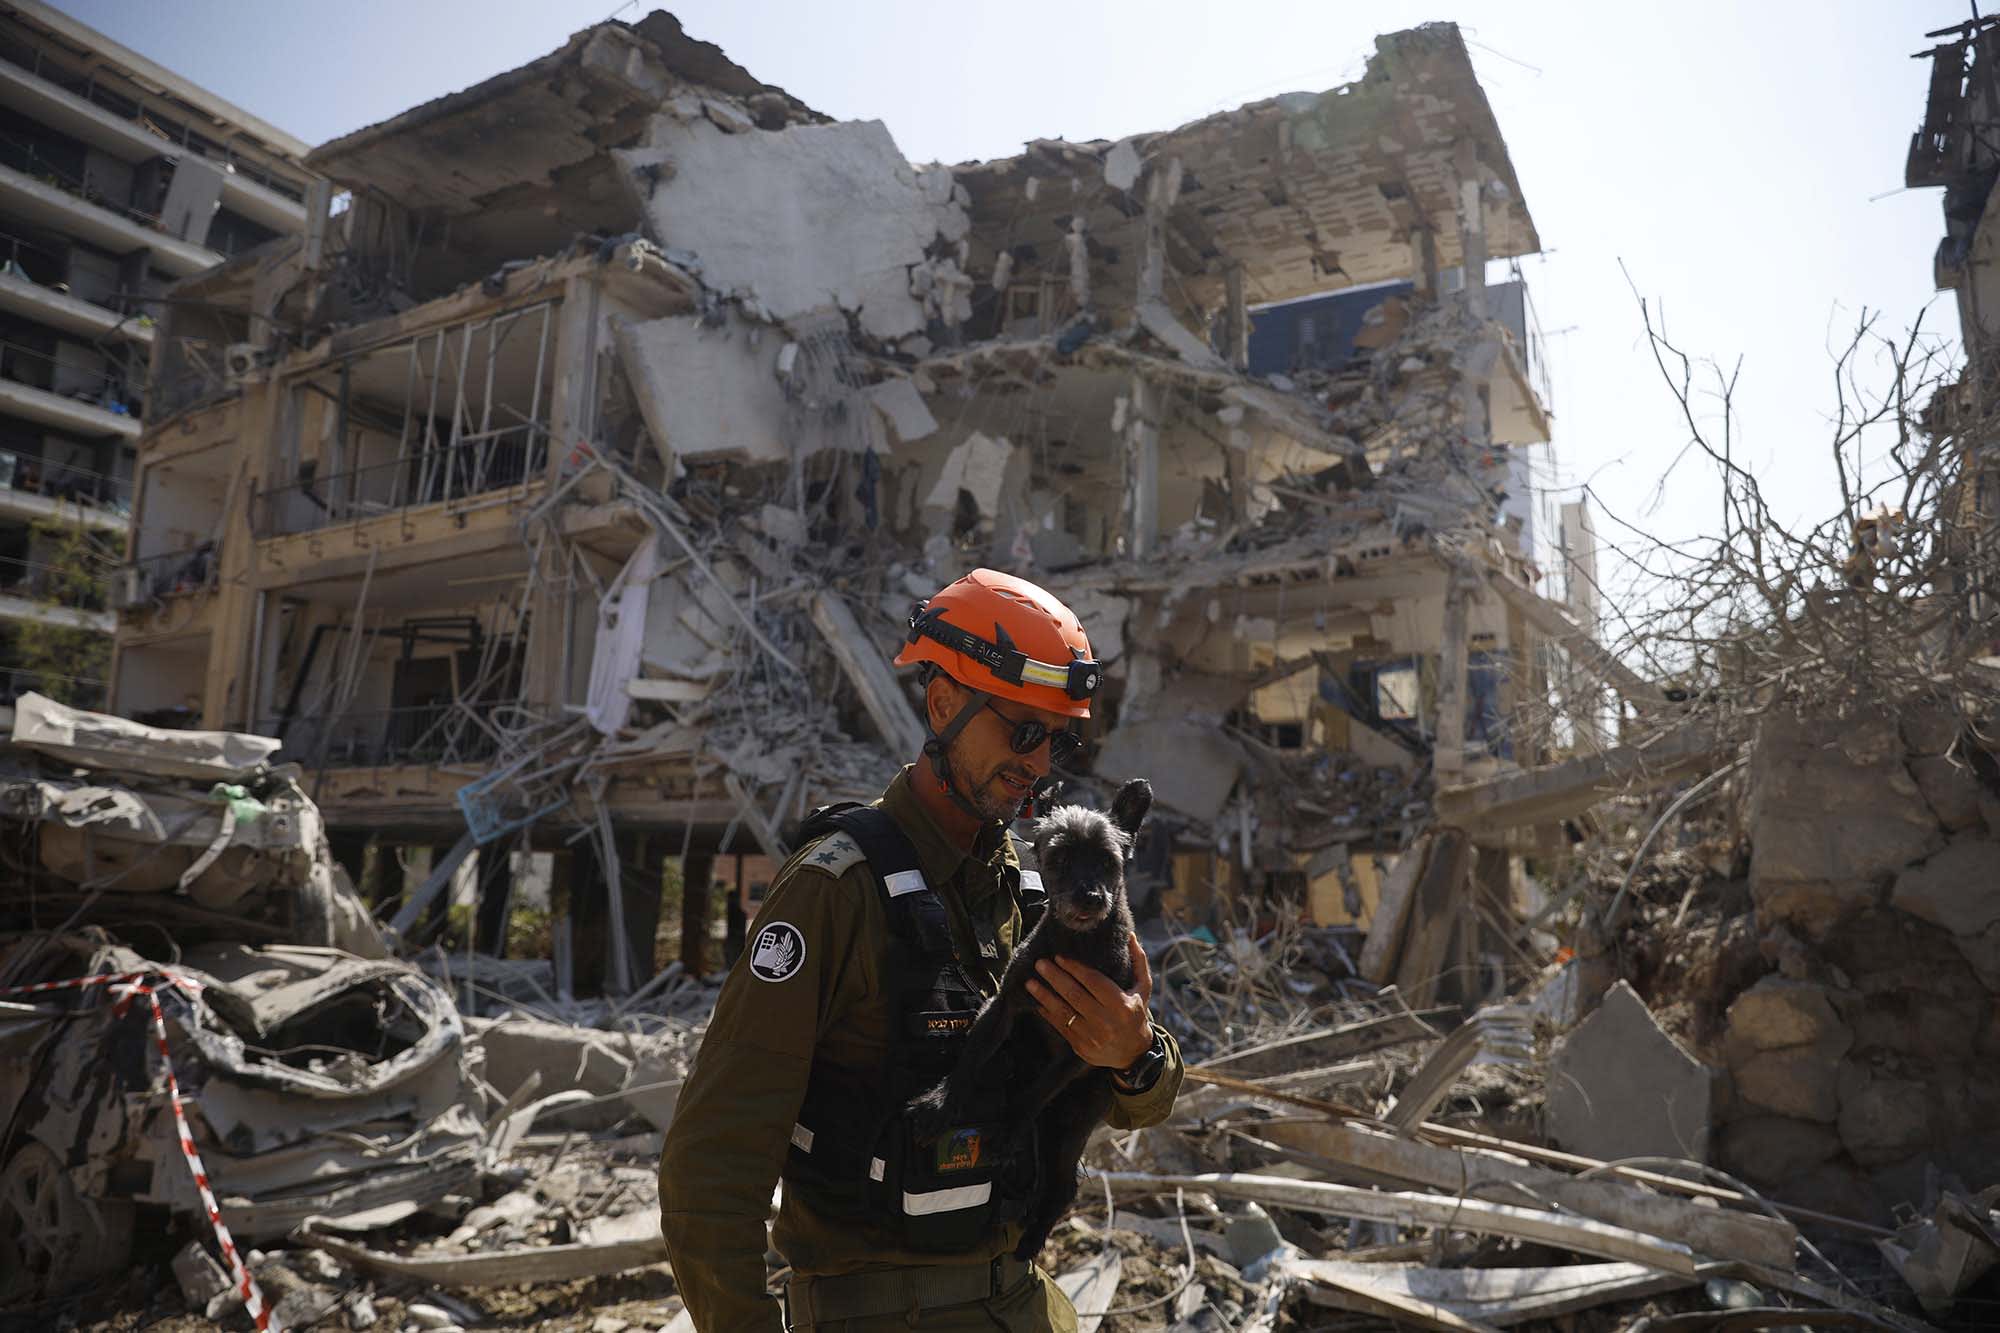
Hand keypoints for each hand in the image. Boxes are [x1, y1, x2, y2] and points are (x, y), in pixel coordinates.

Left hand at [1026, 931, 1154, 1069]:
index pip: (1093, 981)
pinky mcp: (1080, 1046)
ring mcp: (1092, 1036)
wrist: (1132, 1053)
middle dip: (1055, 977)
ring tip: (1030, 982)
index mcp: (1121, 1005)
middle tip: (1040, 963)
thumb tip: (1130, 935)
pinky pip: (1060, 1026)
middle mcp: (1106, 1021)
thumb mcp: (1143, 989)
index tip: (1059, 956)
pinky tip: (1037, 1001)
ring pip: (1063, 1011)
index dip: (1074, 968)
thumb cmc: (1136, 1013)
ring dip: (1044, 995)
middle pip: (1074, 994)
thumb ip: (1138, 962)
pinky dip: (1047, 1013)